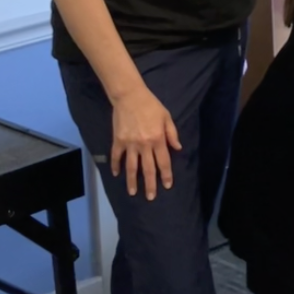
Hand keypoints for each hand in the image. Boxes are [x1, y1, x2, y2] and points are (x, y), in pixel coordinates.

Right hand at [109, 85, 181, 199]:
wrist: (130, 96)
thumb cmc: (151, 106)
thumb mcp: (167, 117)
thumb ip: (172, 134)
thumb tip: (177, 148)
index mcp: (158, 139)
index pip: (163, 161)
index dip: (165, 175)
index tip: (167, 186)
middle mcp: (144, 144)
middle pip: (148, 168)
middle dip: (150, 184)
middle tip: (150, 197)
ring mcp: (129, 143)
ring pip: (131, 166)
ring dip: (132, 181)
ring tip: (132, 192)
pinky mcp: (118, 140)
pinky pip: (116, 156)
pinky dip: (116, 166)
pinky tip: (116, 174)